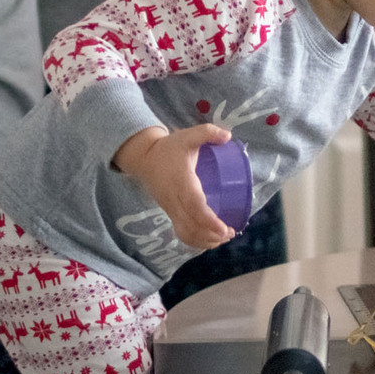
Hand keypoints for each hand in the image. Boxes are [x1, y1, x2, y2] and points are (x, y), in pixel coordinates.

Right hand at [113, 123, 236, 251]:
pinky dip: (195, 241)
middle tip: (230, 233)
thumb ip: (207, 132)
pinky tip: (209, 240)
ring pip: (185, 232)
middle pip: (191, 226)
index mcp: (181, 182)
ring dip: (204, 241)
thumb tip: (228, 136)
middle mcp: (174, 199)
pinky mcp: (169, 212)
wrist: (143, 158)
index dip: (209, 221)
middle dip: (212, 235)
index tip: (224, 228)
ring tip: (223, 238)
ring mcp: (170, 208)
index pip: (195, 206)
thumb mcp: (187, 135)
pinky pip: (181, 232)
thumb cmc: (169, 148)